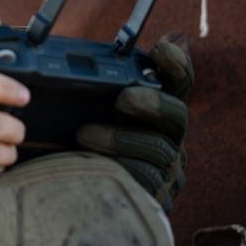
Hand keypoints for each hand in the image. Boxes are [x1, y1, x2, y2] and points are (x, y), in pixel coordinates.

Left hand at [76, 35, 193, 211]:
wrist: (67, 194)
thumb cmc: (78, 144)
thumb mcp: (85, 108)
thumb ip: (101, 79)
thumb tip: (118, 47)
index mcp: (155, 110)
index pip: (178, 83)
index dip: (177, 65)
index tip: (163, 48)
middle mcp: (169, 137)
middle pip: (178, 115)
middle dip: (152, 103)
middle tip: (123, 98)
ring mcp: (167, 171)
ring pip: (159, 151)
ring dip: (121, 139)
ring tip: (84, 133)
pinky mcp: (155, 198)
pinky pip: (145, 180)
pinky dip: (117, 166)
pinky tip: (89, 161)